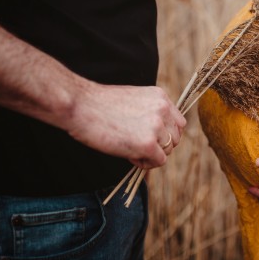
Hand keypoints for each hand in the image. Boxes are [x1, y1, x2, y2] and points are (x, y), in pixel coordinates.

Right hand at [66, 83, 185, 169]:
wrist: (80, 105)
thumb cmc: (99, 104)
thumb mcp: (133, 100)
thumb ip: (150, 112)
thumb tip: (158, 133)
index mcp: (160, 97)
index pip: (178, 123)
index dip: (166, 134)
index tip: (150, 138)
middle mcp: (163, 109)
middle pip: (176, 138)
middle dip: (160, 146)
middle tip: (138, 146)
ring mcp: (156, 126)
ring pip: (167, 150)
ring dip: (151, 154)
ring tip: (130, 149)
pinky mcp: (148, 143)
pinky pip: (158, 161)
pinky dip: (145, 163)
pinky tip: (129, 156)